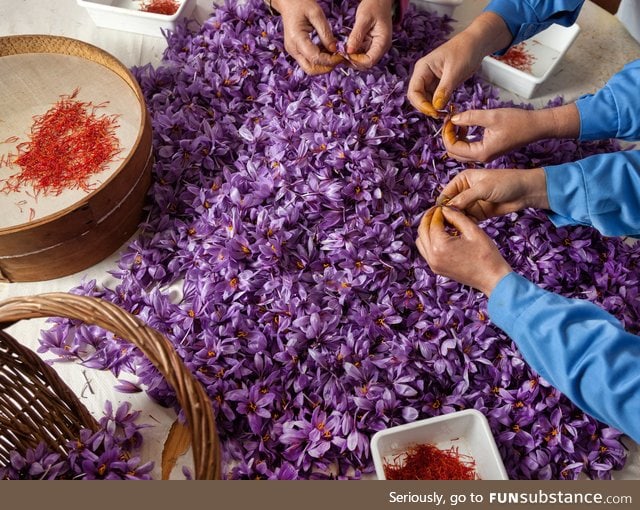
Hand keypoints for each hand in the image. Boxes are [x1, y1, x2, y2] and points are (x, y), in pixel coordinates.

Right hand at [273, 0, 343, 74]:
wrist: (287, 3)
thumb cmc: (301, 4)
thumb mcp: (316, 13)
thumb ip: (325, 32)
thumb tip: (334, 49)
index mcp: (296, 38)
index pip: (315, 58)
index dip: (330, 60)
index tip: (342, 55)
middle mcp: (293, 49)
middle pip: (311, 69)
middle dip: (326, 67)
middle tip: (339, 58)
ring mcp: (293, 52)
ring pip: (309, 68)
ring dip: (323, 65)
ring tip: (334, 55)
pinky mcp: (295, 52)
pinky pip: (308, 62)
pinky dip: (319, 61)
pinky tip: (327, 51)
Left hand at [346, 0, 393, 69]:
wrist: (379, 0)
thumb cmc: (374, 6)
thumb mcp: (364, 18)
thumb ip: (357, 35)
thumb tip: (349, 51)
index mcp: (382, 43)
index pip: (369, 61)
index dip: (356, 61)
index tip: (344, 54)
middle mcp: (380, 48)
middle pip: (365, 64)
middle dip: (352, 61)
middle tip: (339, 54)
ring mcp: (375, 48)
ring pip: (361, 60)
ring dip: (350, 58)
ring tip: (340, 51)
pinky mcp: (369, 45)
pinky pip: (360, 54)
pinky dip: (351, 53)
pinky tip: (344, 48)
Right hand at [407, 12, 511, 117]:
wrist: (476, 44)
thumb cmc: (464, 51)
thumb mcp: (454, 71)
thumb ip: (444, 90)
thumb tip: (436, 107)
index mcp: (422, 68)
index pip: (413, 91)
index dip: (421, 105)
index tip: (434, 112)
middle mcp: (423, 75)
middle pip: (416, 97)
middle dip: (426, 108)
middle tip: (440, 115)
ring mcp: (430, 80)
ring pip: (425, 100)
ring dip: (432, 108)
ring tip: (445, 113)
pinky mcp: (439, 85)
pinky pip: (434, 99)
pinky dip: (439, 105)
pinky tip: (447, 109)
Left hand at [416, 206, 511, 295]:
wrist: (493, 279)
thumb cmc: (487, 255)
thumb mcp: (473, 230)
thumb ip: (456, 217)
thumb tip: (445, 208)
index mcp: (440, 246)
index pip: (433, 222)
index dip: (438, 211)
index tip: (444, 205)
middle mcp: (432, 257)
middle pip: (422, 230)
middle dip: (429, 218)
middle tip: (439, 210)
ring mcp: (433, 265)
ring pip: (421, 241)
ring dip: (427, 229)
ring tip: (441, 222)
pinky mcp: (436, 269)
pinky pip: (426, 251)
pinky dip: (430, 241)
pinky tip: (443, 234)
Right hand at [437, 168, 549, 221]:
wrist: (525, 192)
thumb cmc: (506, 182)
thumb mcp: (483, 188)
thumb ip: (465, 198)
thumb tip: (449, 207)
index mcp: (462, 180)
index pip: (446, 194)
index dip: (441, 205)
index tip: (438, 217)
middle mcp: (464, 191)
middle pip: (449, 206)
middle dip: (447, 216)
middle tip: (444, 228)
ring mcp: (471, 203)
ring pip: (457, 215)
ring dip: (455, 222)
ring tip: (452, 231)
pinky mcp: (478, 214)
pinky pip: (467, 221)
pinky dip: (464, 226)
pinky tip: (462, 232)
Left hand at [443, 105, 580, 161]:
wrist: (536, 127)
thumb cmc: (518, 121)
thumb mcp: (492, 116)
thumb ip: (470, 117)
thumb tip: (453, 119)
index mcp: (481, 152)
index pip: (453, 148)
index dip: (446, 134)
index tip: (448, 119)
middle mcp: (481, 158)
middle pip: (454, 152)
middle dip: (449, 137)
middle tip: (450, 120)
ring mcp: (484, 156)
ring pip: (460, 151)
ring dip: (455, 137)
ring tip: (458, 121)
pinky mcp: (487, 151)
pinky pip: (468, 148)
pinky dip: (463, 138)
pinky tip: (466, 125)